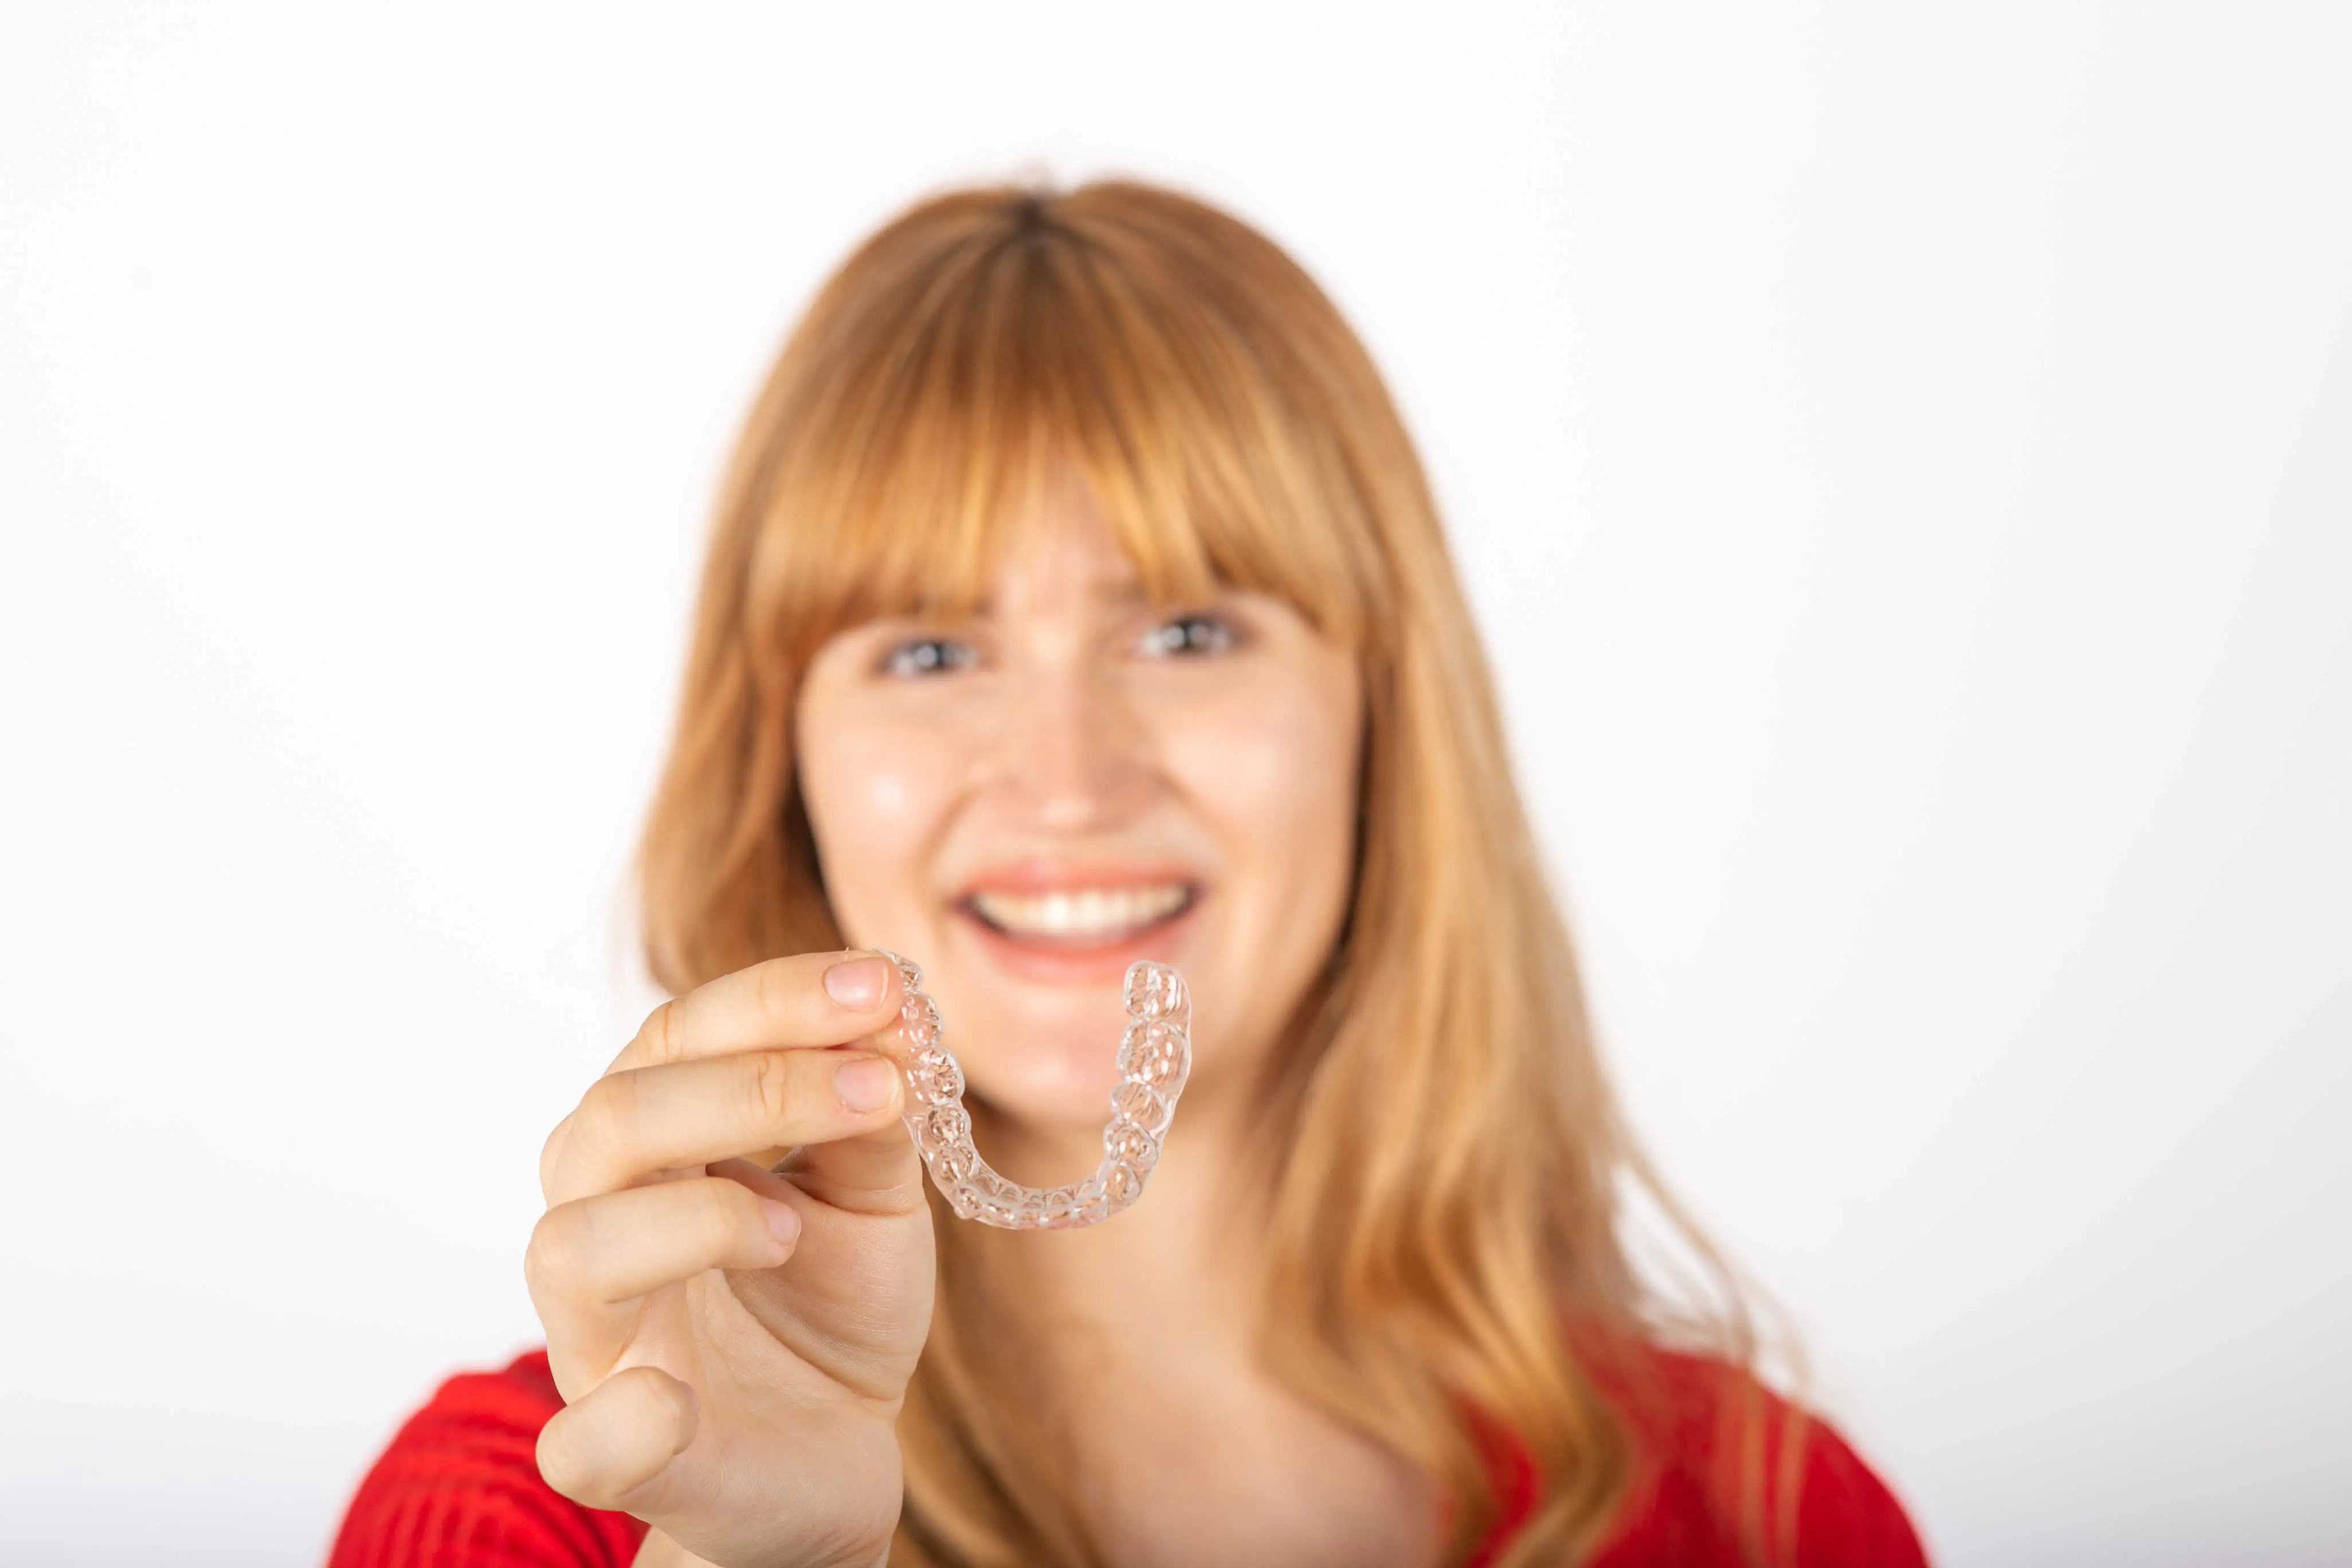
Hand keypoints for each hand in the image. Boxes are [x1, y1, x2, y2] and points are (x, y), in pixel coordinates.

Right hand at [526, 949, 932, 1567]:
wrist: (834, 1448)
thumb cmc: (831, 1303)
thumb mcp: (873, 1192)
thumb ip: (871, 1112)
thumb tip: (888, 1019)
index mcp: (652, 1144)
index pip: (679, 1036)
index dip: (776, 1000)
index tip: (884, 985)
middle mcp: (601, 1223)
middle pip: (616, 1119)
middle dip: (752, 1084)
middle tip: (878, 1085)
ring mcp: (602, 1343)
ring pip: (575, 1250)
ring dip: (696, 1217)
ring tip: (797, 1229)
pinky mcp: (620, 1454)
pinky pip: (581, 1441)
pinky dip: (621, 1420)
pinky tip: (675, 1400)